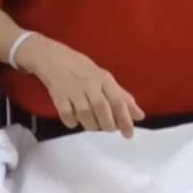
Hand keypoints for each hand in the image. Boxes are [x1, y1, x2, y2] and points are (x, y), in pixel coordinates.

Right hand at [16, 35, 144, 138]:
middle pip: (101, 109)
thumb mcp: (104, 78)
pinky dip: (72, 122)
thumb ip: (121, 97)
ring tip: (92, 124)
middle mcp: (89, 83)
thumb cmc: (83, 69)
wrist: (53, 57)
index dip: (125, 119)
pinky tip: (74, 120)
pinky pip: (67, 116)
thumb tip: (140, 115)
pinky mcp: (58, 96)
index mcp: (104, 79)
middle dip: (107, 124)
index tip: (129, 135)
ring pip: (84, 115)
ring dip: (90, 125)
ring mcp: (73, 90)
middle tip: (107, 128)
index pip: (117, 100)